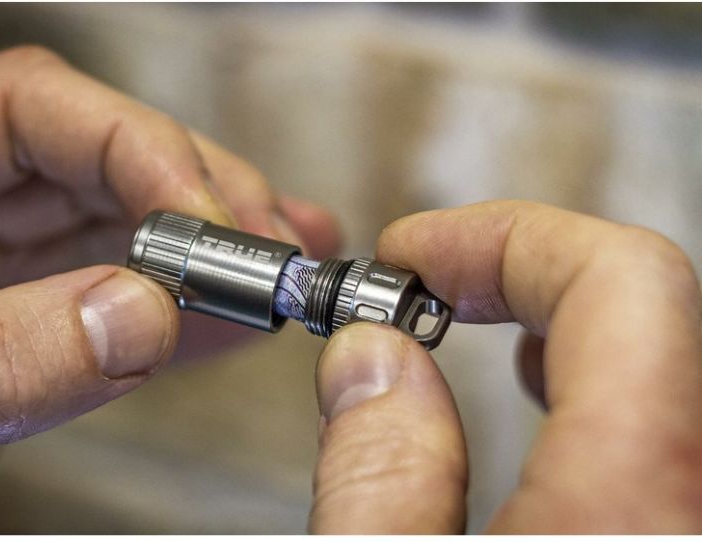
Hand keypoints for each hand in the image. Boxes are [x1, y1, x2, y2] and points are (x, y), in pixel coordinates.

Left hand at [0, 46, 340, 507]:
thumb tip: (133, 315)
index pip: (26, 109)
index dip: (133, 143)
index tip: (209, 215)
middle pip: (94, 158)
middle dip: (198, 194)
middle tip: (270, 244)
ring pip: (121, 227)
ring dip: (213, 245)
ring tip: (287, 260)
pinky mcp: (26, 334)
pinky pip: (118, 308)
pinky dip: (187, 314)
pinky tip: (241, 318)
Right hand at [309, 200, 700, 532]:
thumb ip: (378, 474)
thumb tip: (369, 360)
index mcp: (631, 504)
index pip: (619, 282)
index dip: (504, 238)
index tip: (417, 251)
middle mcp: (692, 505)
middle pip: (642, 307)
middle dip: (515, 268)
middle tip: (425, 277)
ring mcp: (688, 512)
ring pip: (658, 357)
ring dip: (551, 315)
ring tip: (465, 314)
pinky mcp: (667, 525)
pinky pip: (663, 418)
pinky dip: (590, 375)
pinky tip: (542, 389)